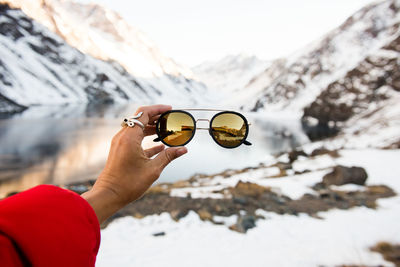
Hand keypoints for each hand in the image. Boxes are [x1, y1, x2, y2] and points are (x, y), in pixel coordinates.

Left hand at [81, 105, 186, 223]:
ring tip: (167, 131)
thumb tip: (183, 149)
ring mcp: (120, 144)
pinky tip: (160, 147)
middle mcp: (123, 137)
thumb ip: (168, 156)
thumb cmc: (128, 184)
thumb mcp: (153, 170)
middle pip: (140, 119)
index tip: (170, 109)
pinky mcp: (120, 151)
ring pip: (137, 129)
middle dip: (156, 117)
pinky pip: (135, 140)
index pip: (144, 113)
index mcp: (130, 137)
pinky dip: (146, 139)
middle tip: (170, 119)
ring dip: (151, 128)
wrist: (108, 196)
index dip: (158, 109)